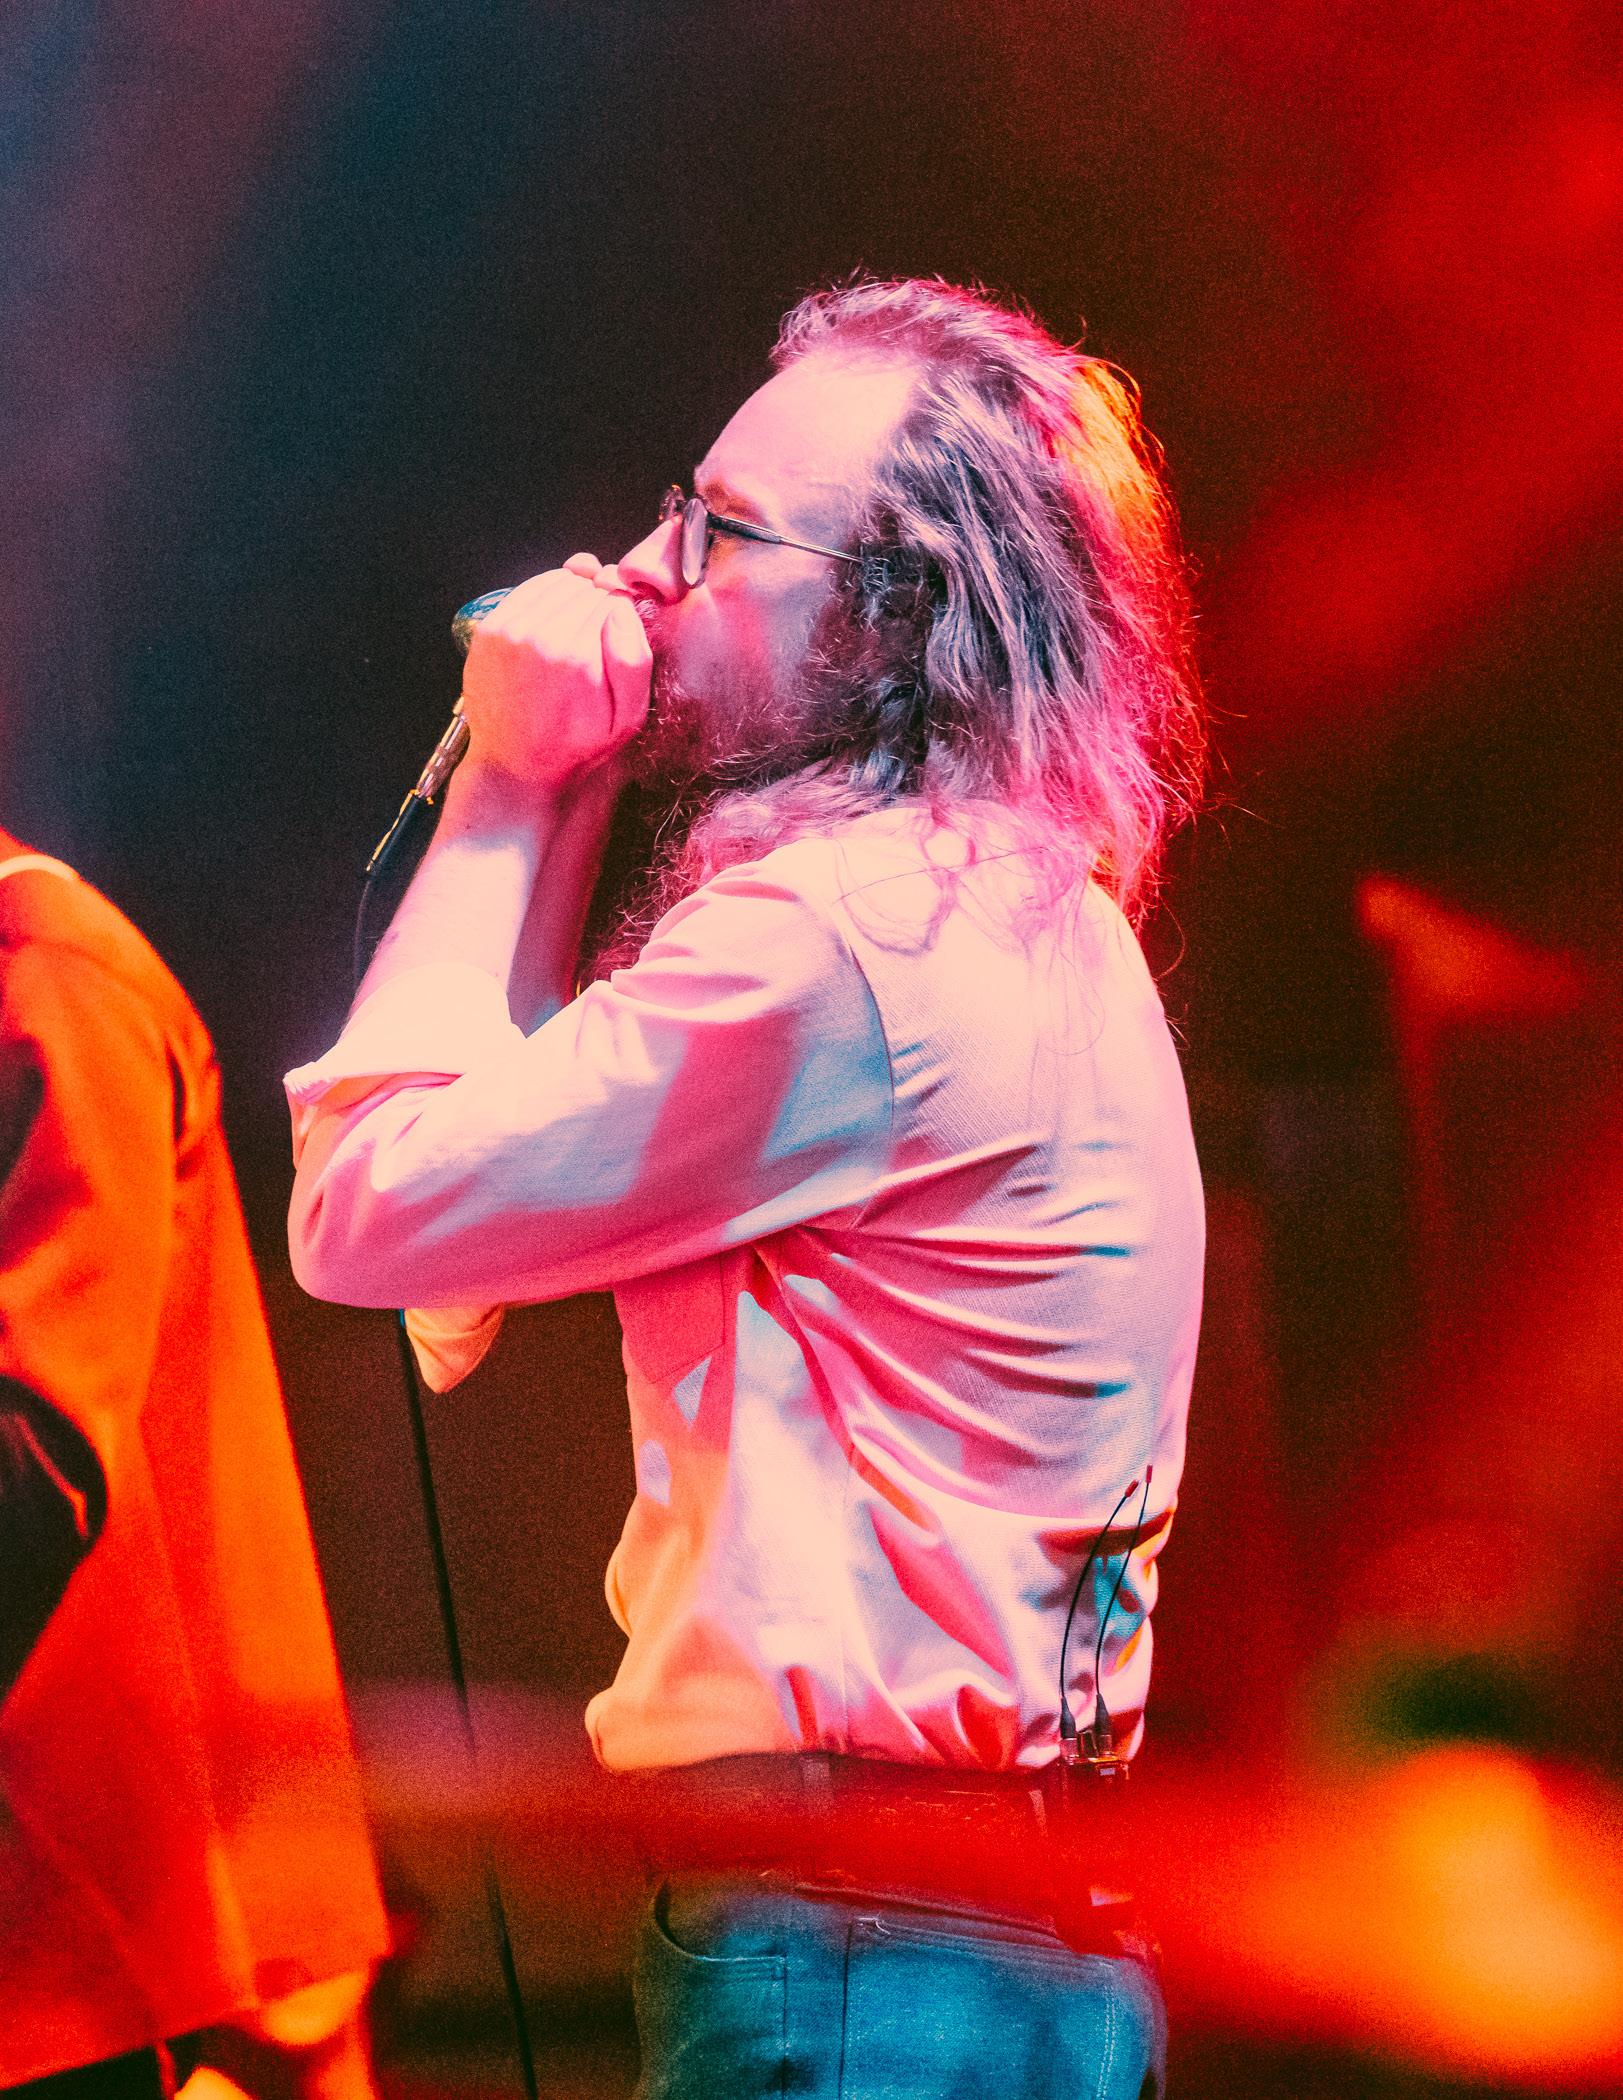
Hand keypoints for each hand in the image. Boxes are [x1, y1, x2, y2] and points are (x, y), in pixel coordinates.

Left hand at [456, 559, 650, 795]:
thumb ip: (634, 661)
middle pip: (585, 588)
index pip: (612, 600)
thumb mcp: (626, 720)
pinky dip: (547, 595)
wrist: (515, 767)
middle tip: (598, 636)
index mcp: (577, 658)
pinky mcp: (490, 629)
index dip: (622, 612)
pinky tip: (556, 621)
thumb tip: (621, 606)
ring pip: (558, 584)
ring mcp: (510, 631)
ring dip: (574, 596)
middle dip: (598, 604)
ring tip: (578, 630)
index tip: (618, 632)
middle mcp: (540, 638)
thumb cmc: (573, 747)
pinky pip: (529, 590)